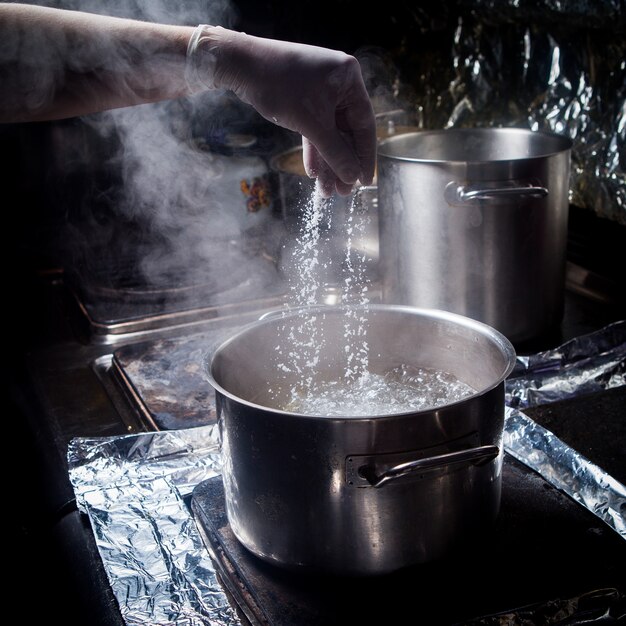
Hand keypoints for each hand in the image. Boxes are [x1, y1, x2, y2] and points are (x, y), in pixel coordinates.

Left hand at [191, 27, 375, 196]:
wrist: (242, 66)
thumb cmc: (280, 86)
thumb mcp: (311, 123)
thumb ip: (335, 152)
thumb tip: (352, 177)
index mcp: (349, 79)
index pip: (365, 124)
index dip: (365, 156)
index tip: (365, 182)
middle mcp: (339, 83)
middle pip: (347, 132)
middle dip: (343, 163)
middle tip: (344, 192)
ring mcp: (321, 91)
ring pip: (329, 134)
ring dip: (328, 162)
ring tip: (328, 190)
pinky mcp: (304, 99)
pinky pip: (315, 129)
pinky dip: (314, 150)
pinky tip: (313, 172)